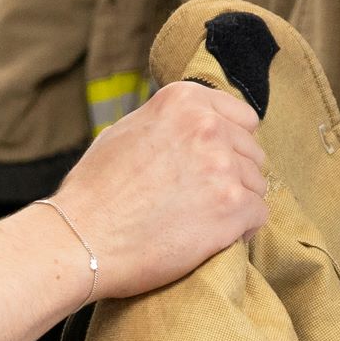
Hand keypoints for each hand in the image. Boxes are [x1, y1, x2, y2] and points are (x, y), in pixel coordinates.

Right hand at [51, 76, 268, 300]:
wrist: (81, 238)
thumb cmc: (94, 192)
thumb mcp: (127, 131)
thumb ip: (169, 123)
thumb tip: (196, 126)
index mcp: (183, 101)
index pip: (241, 117)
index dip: (230, 144)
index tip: (212, 164)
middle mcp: (207, 126)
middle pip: (251, 152)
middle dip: (233, 175)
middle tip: (200, 198)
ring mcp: (222, 167)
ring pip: (257, 185)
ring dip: (236, 203)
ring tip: (201, 220)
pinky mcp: (232, 208)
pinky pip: (258, 216)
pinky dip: (242, 230)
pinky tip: (213, 236)